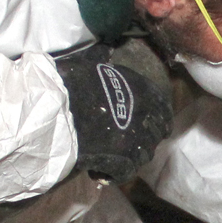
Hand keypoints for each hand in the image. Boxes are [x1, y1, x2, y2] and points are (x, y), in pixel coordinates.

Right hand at [54, 43, 172, 183]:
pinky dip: (116, 173)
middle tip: (129, 142)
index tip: (153, 124)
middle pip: (155, 135)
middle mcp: (145, 117)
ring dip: (131, 157)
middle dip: (145, 140)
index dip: (158, 119)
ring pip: (143, 156)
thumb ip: (101, 58)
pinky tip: (104, 170)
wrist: (58, 109)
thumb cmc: (72, 83)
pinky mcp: (122, 160)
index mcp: (143, 92)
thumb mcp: (89, 63)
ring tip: (116, 156)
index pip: (163, 110)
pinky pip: (126, 172)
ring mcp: (135, 141)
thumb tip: (105, 49)